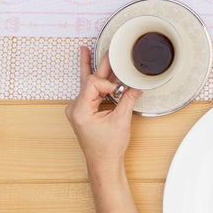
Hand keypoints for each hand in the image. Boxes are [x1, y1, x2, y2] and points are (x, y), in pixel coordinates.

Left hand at [65, 46, 141, 171]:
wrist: (103, 163)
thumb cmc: (108, 148)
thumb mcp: (121, 121)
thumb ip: (128, 99)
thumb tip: (136, 85)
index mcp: (80, 110)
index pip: (92, 83)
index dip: (107, 82)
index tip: (118, 91)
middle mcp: (76, 107)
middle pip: (89, 80)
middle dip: (100, 65)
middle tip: (107, 49)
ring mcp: (79, 109)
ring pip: (87, 83)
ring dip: (94, 69)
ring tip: (85, 50)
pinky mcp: (85, 110)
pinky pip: (90, 91)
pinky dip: (98, 81)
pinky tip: (93, 67)